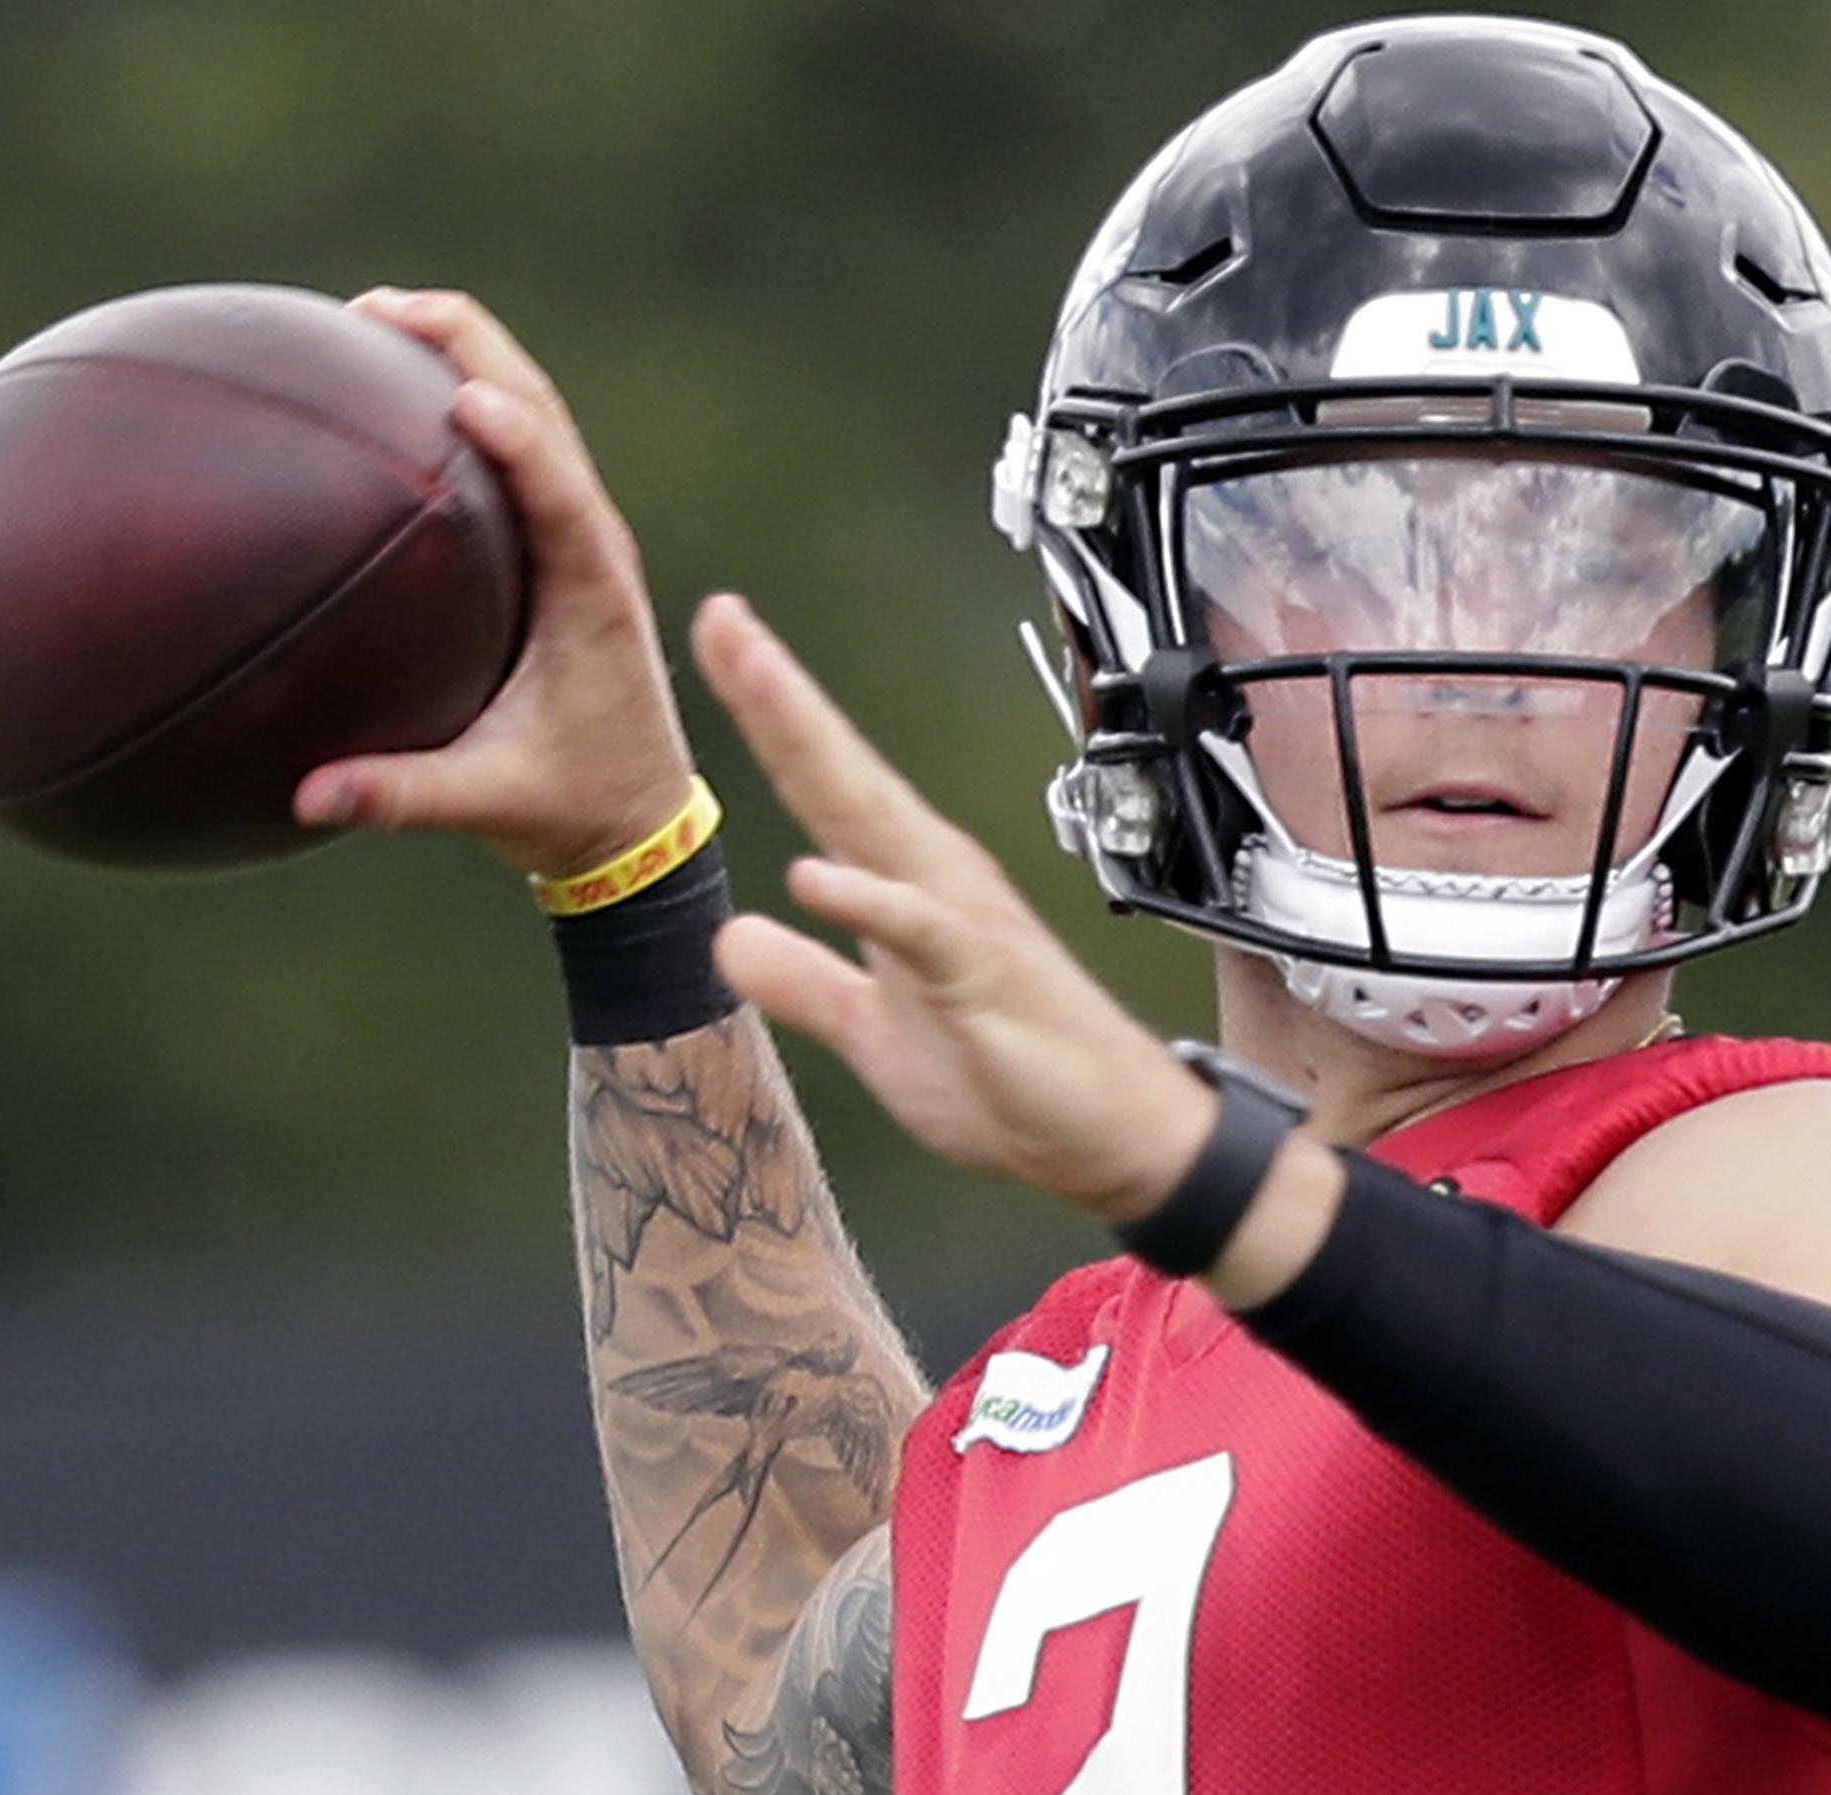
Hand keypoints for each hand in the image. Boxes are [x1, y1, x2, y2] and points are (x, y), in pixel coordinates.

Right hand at [294, 288, 697, 876]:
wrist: (640, 821)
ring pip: (533, 413)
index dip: (519, 437)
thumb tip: (309, 797)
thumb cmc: (578, 807)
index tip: (464, 392)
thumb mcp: (492, 804)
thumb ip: (403, 797)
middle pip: (544, 413)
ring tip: (377, 315)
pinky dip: (463, 400)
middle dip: (469, 347)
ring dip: (465, 354)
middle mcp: (594, 548)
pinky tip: (394, 389)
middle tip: (379, 308)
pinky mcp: (559, 547)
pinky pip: (517, 450)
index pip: (561, 494)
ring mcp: (580, 539)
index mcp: (592, 594)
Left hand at [691, 596, 1216, 1224]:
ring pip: (876, 822)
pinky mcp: (985, 976)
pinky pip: (920, 930)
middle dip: (781, 698)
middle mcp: (933, 880)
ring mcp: (961, 921)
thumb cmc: (1010, 1076)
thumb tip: (733, 938)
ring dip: (816, 751)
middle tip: (725, 622)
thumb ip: (806, 982)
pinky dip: (869, 900)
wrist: (1111, 1136)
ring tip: (758, 684)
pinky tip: (814, 874)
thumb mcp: (873, 1035)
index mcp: (905, 885)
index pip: (823, 785)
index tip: (720, 640)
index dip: (769, 716)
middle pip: (841, 775)